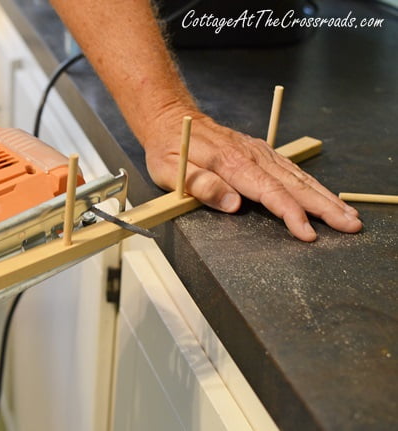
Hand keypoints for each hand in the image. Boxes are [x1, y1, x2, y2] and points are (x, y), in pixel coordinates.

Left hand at [144, 114, 362, 241]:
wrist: (173, 120)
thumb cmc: (170, 149)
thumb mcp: (171, 172)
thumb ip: (202, 187)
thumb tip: (234, 205)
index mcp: (230, 163)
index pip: (269, 192)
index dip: (290, 213)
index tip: (307, 233)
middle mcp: (251, 155)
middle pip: (294, 184)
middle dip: (324, 206)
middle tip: (349, 226)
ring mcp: (258, 152)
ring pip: (298, 176)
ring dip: (325, 196)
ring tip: (348, 215)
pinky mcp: (260, 152)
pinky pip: (291, 169)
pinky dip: (312, 184)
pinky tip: (326, 196)